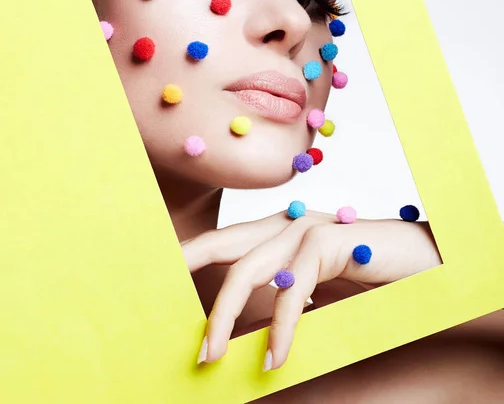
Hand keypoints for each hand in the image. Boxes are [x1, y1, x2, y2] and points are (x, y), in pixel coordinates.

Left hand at [182, 210, 439, 370]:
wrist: (425, 261)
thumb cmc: (364, 277)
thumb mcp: (314, 292)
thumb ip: (281, 301)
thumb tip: (246, 335)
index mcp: (276, 230)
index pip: (223, 241)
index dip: (191, 255)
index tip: (162, 280)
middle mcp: (283, 223)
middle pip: (221, 247)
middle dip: (188, 272)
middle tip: (157, 307)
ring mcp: (303, 229)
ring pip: (247, 272)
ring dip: (225, 318)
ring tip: (211, 357)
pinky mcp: (326, 243)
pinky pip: (291, 290)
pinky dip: (280, 328)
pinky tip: (275, 358)